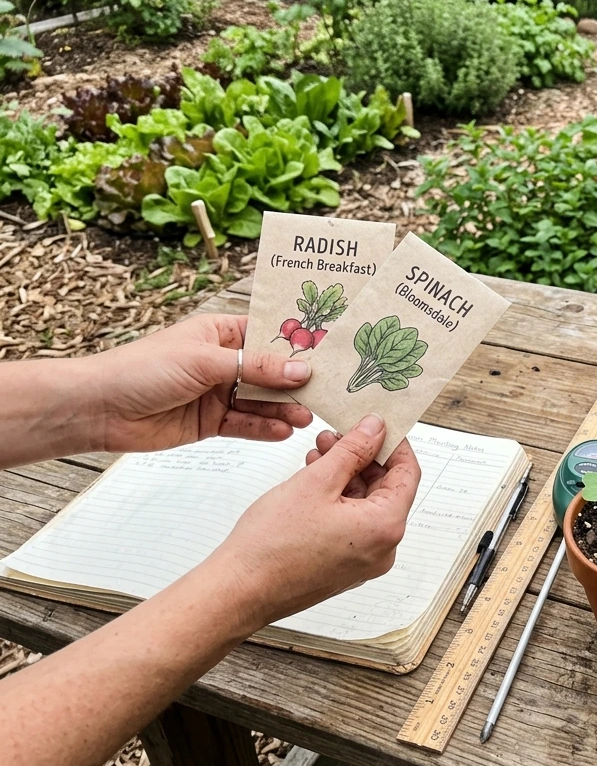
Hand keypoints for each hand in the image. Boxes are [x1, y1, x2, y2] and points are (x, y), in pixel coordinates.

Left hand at [89, 314, 312, 452]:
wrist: (100, 409)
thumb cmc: (142, 369)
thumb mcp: (205, 361)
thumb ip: (255, 368)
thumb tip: (299, 370)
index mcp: (219, 334)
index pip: (268, 335)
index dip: (296, 344)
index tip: (327, 354)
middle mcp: (222, 362)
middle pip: (270, 372)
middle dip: (294, 383)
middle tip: (323, 393)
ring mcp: (218, 393)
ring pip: (261, 401)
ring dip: (283, 409)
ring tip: (305, 418)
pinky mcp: (211, 422)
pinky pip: (246, 424)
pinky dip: (265, 428)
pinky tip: (284, 431)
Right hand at [205, 415, 420, 628]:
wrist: (239, 591)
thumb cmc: (272, 545)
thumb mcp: (317, 481)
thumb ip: (352, 449)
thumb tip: (376, 428)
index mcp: (385, 527)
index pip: (408, 473)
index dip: (394, 443)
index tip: (377, 423)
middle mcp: (383, 549)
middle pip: (386, 488)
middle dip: (362, 456)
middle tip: (337, 433)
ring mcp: (363, 560)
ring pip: (365, 504)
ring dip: (346, 475)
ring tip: (319, 452)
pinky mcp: (344, 566)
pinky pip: (352, 523)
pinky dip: (337, 498)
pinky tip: (314, 479)